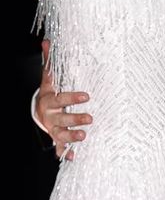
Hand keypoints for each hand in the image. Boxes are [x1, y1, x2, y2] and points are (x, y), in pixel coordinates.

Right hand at [36, 39, 91, 159]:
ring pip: (61, 135)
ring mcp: (53, 129)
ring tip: (84, 137)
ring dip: (72, 137)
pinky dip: (66, 153)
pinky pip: (60, 148)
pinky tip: (73, 158)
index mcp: (50, 100)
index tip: (87, 96)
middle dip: (75, 119)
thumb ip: (50, 61)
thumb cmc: (50, 92)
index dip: (72, 98)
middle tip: (90, 118)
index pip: (61, 98)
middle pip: (62, 118)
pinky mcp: (57, 139)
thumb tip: (46, 41)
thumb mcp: (49, 78)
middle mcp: (51, 116)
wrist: (39, 111)